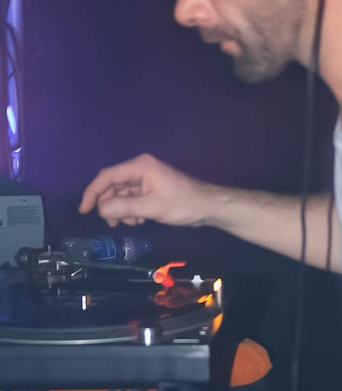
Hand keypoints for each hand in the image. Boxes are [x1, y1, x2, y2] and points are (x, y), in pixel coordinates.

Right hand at [79, 154, 217, 227]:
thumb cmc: (184, 204)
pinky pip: (132, 197)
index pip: (107, 177)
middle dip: (110, 205)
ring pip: (121, 193)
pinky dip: (131, 210)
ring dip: (121, 210)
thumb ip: (126, 208)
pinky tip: (140, 220)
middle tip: (114, 224)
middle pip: (112, 185)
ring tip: (133, 223)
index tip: (84, 210)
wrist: (209, 206)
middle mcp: (140, 168)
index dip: (92, 193)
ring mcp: (145, 178)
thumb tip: (102, 211)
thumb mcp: (153, 208)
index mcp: (140, 166)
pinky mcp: (150, 187)